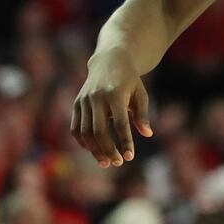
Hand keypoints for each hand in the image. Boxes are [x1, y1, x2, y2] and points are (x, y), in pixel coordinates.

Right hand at [70, 48, 152, 167]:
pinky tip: (93, 151)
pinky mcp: (76, 103)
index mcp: (115, 94)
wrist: (109, 61)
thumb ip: (142, 114)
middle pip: (99, 131)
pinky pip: (75, 127)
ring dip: (94, 150)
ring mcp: (84, 100)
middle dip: (108, 149)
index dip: (124, 142)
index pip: (120, 123)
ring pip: (85, 132)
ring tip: (106, 162)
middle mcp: (96, 98)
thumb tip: (148, 134)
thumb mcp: (140, 94)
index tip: (129, 157)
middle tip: (118, 163)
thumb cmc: (129, 81)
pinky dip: (83, 142)